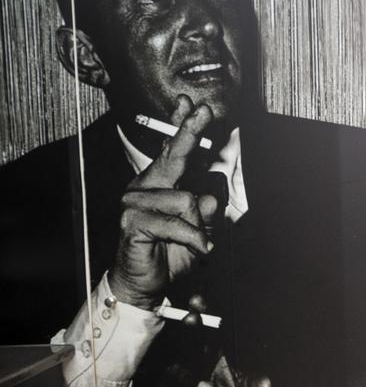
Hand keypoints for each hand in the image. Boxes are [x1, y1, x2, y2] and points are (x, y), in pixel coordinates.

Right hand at [111, 96, 218, 309]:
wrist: (147, 283)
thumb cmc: (171, 251)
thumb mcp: (200, 228)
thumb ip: (207, 209)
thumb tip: (212, 195)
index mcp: (161, 183)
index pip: (172, 150)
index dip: (181, 126)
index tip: (189, 103)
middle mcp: (145, 187)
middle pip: (173, 156)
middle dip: (189, 132)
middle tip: (203, 111)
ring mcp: (135, 203)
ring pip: (186, 200)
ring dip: (200, 225)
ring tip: (198, 241)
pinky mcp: (132, 221)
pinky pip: (177, 223)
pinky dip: (193, 239)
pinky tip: (198, 249)